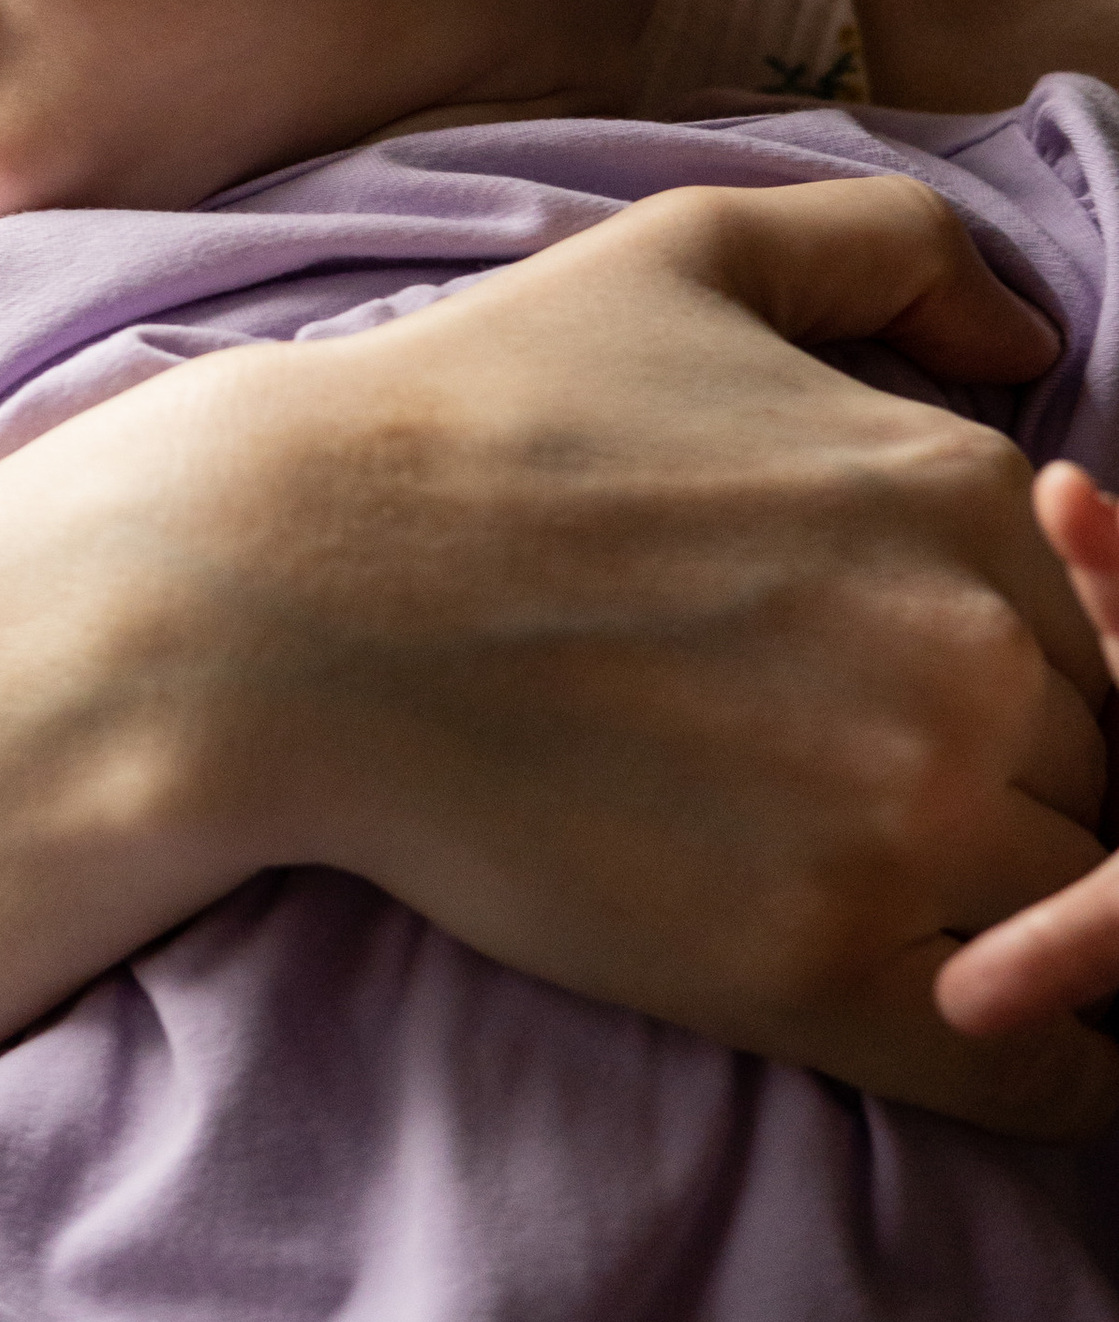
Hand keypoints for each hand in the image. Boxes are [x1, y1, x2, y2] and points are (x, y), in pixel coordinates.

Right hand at [210, 172, 1118, 1136]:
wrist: (284, 594)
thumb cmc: (469, 417)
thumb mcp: (686, 252)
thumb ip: (889, 249)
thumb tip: (1023, 332)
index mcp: (961, 494)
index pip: (1103, 638)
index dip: (1039, 681)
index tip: (939, 708)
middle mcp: (969, 654)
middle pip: (1101, 779)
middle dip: (1036, 800)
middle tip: (907, 809)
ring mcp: (898, 821)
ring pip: (1074, 920)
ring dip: (1034, 932)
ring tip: (950, 930)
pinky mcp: (810, 968)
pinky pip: (1033, 1072)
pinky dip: (1049, 1073)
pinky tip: (1012, 1053)